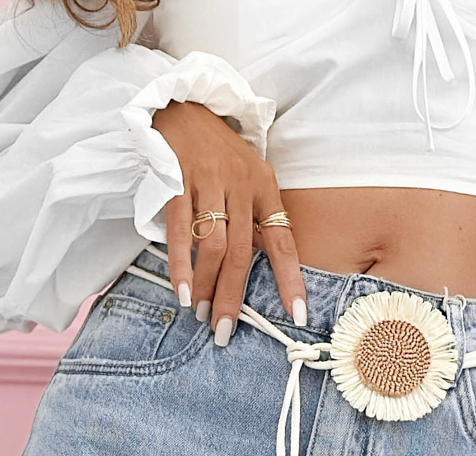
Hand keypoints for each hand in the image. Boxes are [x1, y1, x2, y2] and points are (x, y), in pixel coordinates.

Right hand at [151, 102, 304, 340]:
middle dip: (233, 296)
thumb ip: (255, 217)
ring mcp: (208, 180)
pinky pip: (179, 229)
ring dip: (206, 285)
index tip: (298, 315)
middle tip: (223, 330)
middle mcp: (241, 184)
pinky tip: (182, 291)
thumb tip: (252, 269)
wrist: (183, 104)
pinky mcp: (177, 178)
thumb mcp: (248, 178)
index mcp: (265, 187)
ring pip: (212, 245)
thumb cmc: (218, 152)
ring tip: (201, 313)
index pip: (284, 242)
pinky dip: (180, 264)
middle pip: (241, 253)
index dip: (291, 280)